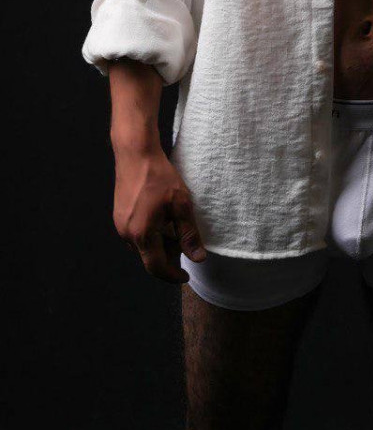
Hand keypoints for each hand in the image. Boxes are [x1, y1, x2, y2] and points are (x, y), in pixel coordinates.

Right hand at [112, 145, 207, 283]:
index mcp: (142, 234)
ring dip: (159, 245)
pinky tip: (162, 221)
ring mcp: (119, 225)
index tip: (185, 276)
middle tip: (185, 246)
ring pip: (142, 246)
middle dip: (168, 257)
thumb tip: (198, 258)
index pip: (156, 267)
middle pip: (148, 257)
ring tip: (176, 230)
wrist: (135, 154)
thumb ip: (189, 234)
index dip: (172, 275)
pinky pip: (135, 234)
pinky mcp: (118, 216)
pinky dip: (150, 235)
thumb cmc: (159, 176)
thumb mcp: (180, 204)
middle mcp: (126, 234)